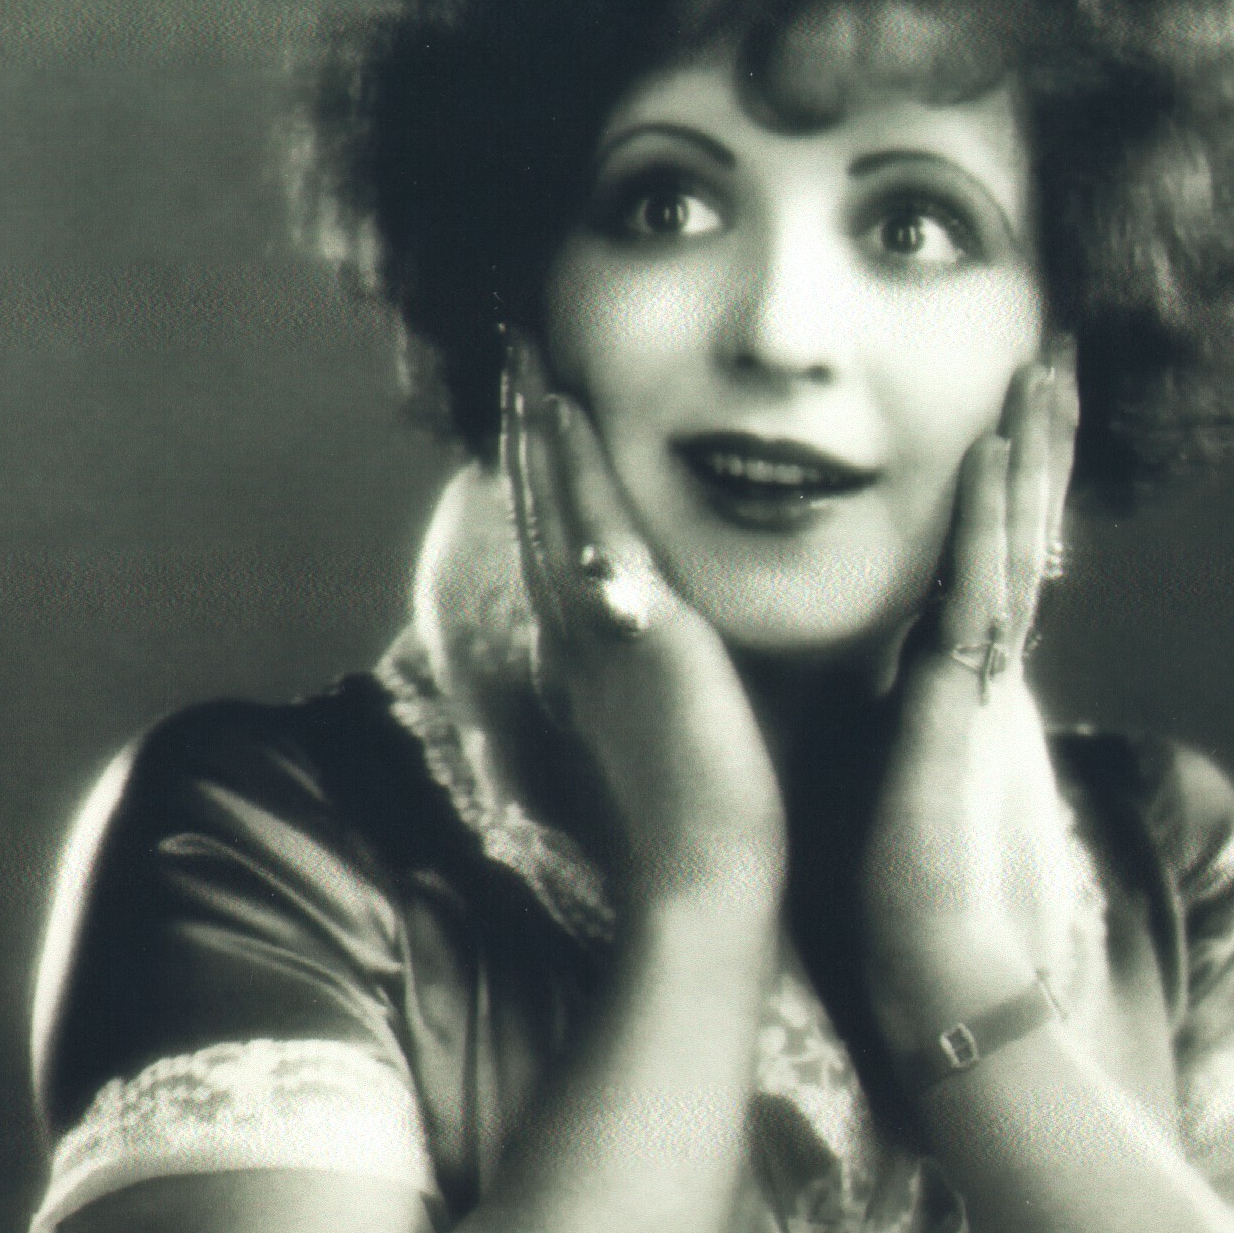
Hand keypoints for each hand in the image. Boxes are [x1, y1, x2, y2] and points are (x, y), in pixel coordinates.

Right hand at [506, 338, 786, 921]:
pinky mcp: (630, 632)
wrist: (711, 878)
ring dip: (536, 430)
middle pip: (541, 514)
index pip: (563, 548)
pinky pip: (593, 526)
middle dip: (526, 437)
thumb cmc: (718, 822)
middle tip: (515, 356)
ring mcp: (595, 634)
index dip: (547, 482)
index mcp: (595, 661)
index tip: (543, 416)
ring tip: (526, 354)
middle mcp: (580, 640)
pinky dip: (575, 465)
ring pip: (555, 509)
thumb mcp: (691, 726)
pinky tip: (564, 405)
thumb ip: (683, 676)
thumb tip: (699, 648)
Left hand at [860, 351, 1083, 1055]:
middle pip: (1010, 539)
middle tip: (1049, 360)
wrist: (916, 969)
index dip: (994, 496)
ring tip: (1044, 370)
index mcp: (952, 692)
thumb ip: (859, 736)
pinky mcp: (965, 705)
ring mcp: (979, 686)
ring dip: (1027, 459)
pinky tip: (999, 453)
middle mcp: (977, 676)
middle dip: (1031, 452)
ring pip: (1009, 548)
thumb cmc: (880, 902)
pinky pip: (979, 592)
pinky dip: (990, 523)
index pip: (976, 569)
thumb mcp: (863, 786)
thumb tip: (815, 707)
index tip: (1003, 423)